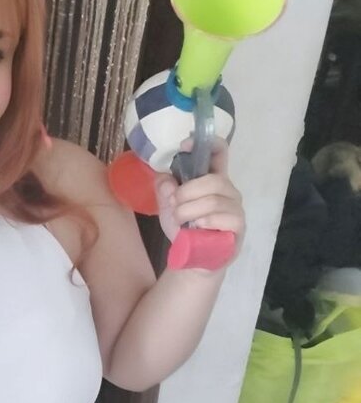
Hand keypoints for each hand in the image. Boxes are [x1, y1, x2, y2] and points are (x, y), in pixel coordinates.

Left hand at [154, 137, 244, 258]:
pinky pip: (222, 217)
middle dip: (187, 192)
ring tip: (180, 220)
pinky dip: (204, 221)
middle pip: (213, 179)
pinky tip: (196, 228)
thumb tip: (166, 180)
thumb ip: (164, 190)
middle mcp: (228, 190)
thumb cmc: (185, 228)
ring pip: (213, 199)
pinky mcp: (238, 226)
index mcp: (212, 179)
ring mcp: (236, 208)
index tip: (185, 144)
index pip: (219, 152)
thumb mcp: (168, 207)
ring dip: (189, 210)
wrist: (193, 259)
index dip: (207, 143)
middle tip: (174, 204)